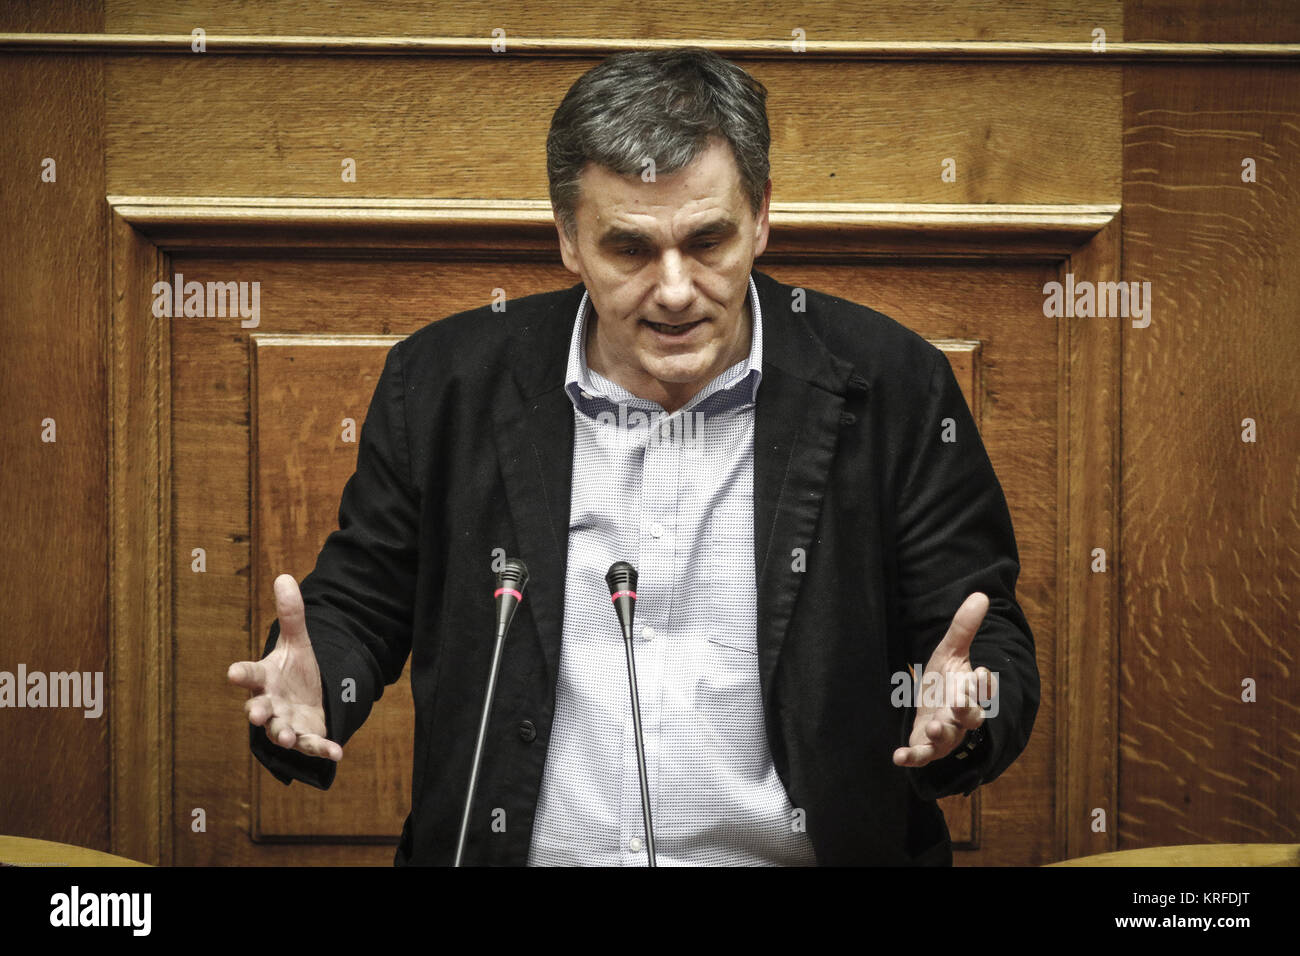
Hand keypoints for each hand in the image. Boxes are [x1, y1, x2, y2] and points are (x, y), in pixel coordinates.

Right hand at [228, 574, 342, 761]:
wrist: (310, 698)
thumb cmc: (294, 671)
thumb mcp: (298, 642)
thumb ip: (292, 615)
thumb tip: (285, 576)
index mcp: (265, 679)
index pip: (249, 674)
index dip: (241, 674)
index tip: (232, 673)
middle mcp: (270, 704)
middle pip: (259, 709)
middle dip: (257, 713)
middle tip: (256, 715)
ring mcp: (287, 722)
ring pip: (281, 732)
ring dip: (284, 736)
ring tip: (289, 738)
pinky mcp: (306, 736)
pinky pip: (313, 745)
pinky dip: (323, 749)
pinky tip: (337, 752)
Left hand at [893, 592, 996, 768]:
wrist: (928, 705)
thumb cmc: (944, 680)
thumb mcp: (950, 652)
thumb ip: (963, 628)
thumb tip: (980, 595)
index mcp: (971, 691)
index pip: (984, 689)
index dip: (984, 683)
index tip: (979, 671)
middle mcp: (962, 716)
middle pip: (971, 717)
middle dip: (965, 710)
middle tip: (957, 702)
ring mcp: (945, 733)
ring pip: (948, 739)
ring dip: (941, 735)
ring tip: (933, 728)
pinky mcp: (925, 746)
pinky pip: (921, 755)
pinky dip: (911, 757)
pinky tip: (898, 756)